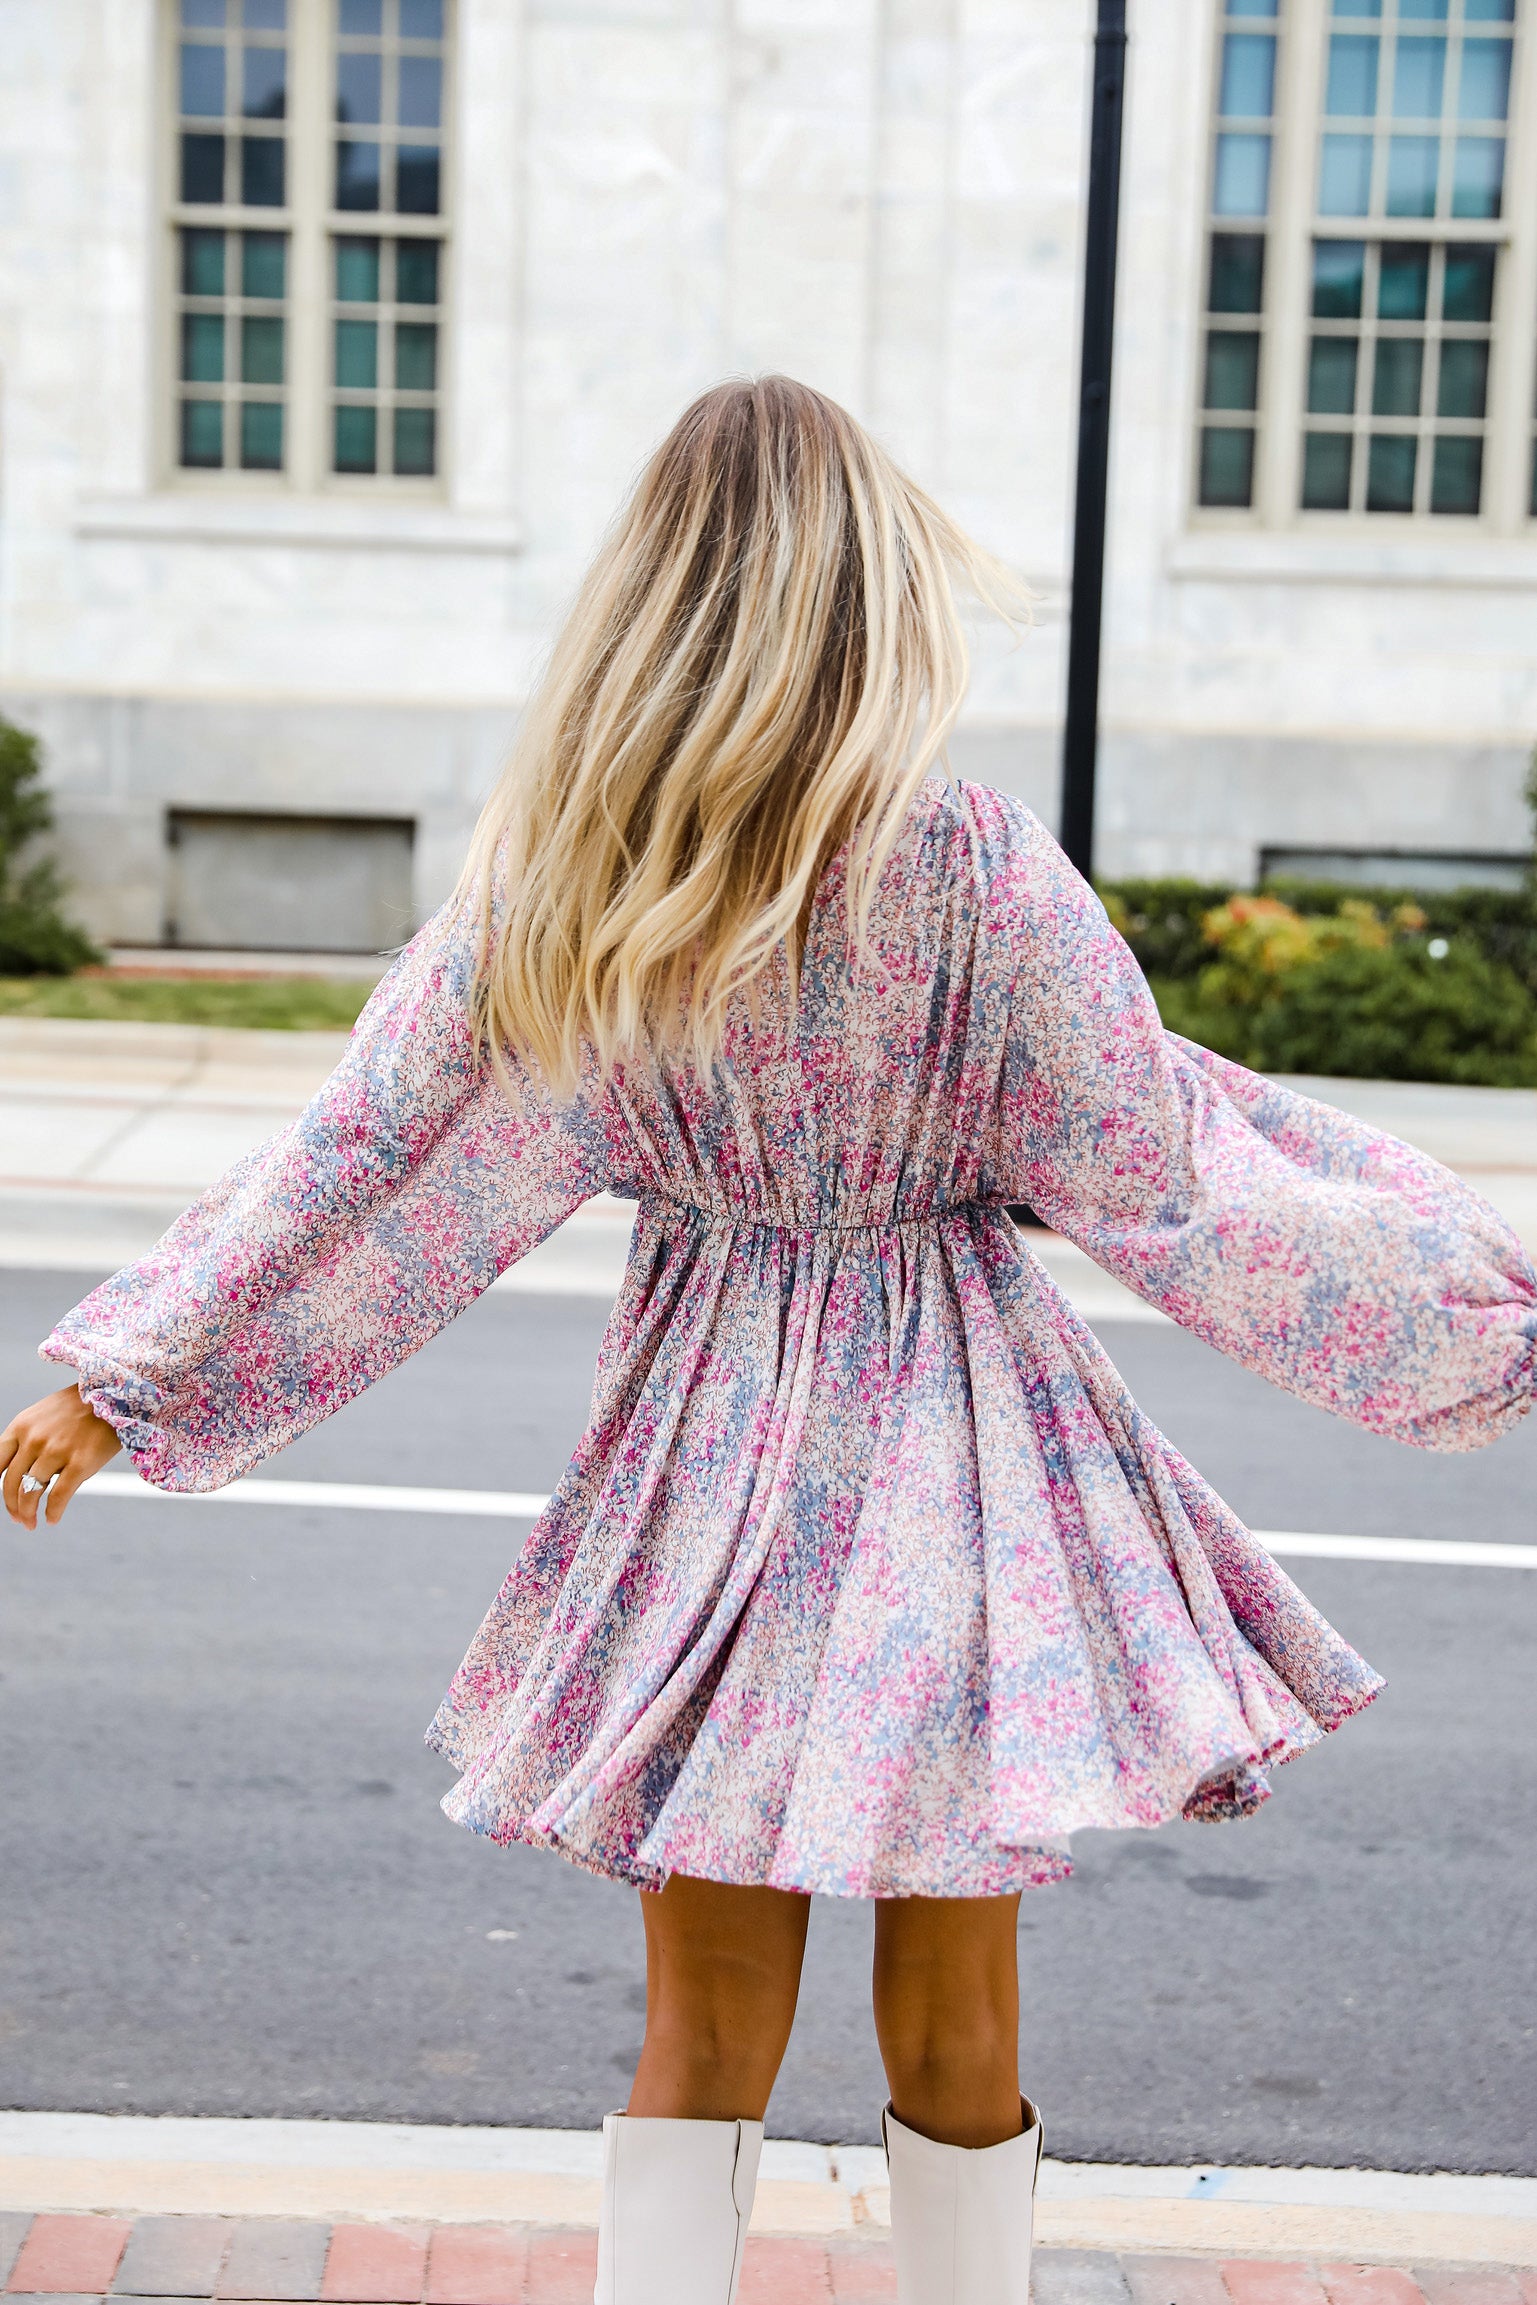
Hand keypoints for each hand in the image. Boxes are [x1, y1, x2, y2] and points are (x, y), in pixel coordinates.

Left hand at [1, 1386, 121, 1528]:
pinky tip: (52, 1519)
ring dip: (28, 1514)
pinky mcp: (80, 1462)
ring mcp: (56, 1451)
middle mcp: (34, 1439)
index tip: (6, 1500)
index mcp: (21, 1426)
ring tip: (31, 1523)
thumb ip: (26, 1439)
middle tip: (19, 1519)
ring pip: (31, 1492)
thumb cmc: (79, 1408)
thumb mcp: (42, 1415)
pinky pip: (59, 1496)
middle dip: (13, 1507)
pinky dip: (53, 1512)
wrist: (115, 1395)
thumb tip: (18, 1474)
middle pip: (12, 1483)